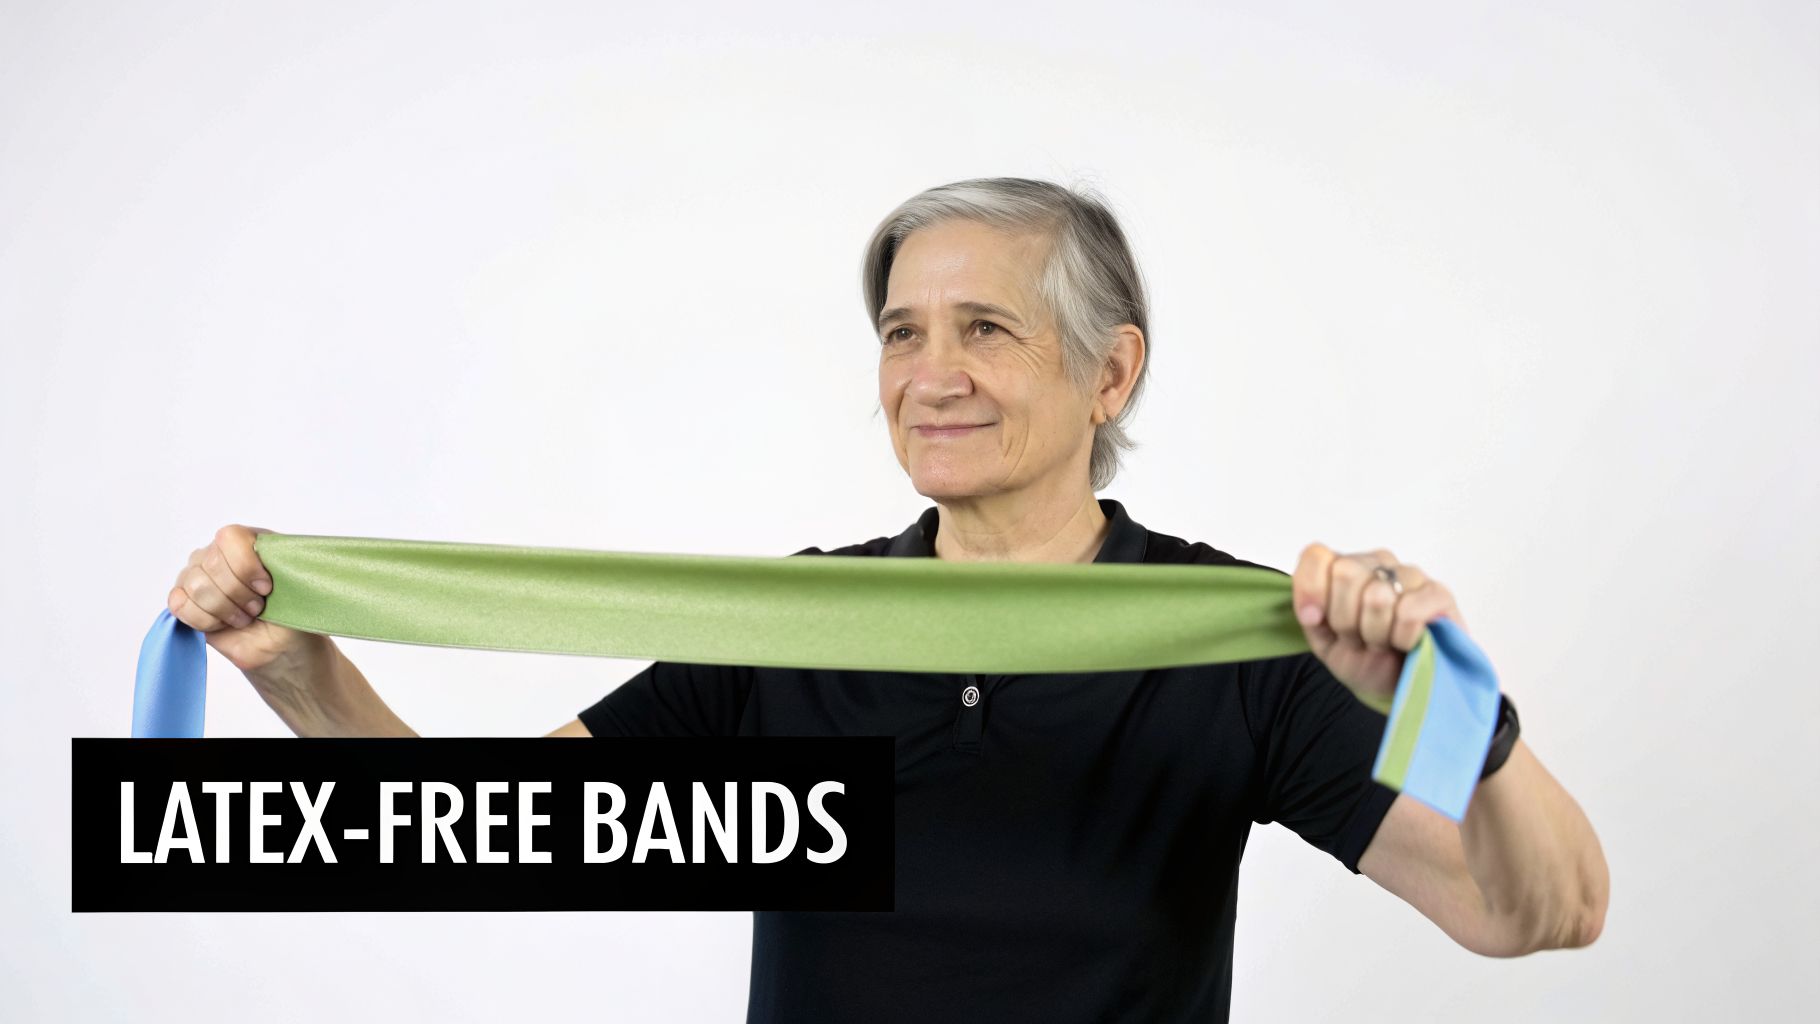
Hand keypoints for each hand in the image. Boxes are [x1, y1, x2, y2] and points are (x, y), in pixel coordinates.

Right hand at [168, 524, 315, 673]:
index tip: (266, 588)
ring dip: (224, 609)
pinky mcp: (183, 599)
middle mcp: (218, 552)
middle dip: (238, 593)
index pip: (230, 537)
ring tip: (243, 618)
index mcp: (250, 541)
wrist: (280, 643)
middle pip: (212, 563)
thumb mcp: (298, 588)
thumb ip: (284, 569)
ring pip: (195, 585)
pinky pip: (179, 604)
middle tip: (257, 608)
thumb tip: (268, 567)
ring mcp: (197, 574)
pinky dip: (204, 619)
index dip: (246, 566)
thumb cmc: (290, 613)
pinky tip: (222, 623)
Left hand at [1290, 543, 1468, 708]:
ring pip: (1377, 595)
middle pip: (1346, 574)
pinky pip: (1410, 611)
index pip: (1317, 556)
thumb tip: (1311, 611)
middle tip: (1359, 638)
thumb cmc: (1363, 659)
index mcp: (1343, 567)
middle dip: (1346, 620)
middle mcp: (1377, 563)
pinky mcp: (1439, 594)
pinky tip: (1406, 643)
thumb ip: (1309, 615)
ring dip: (1375, 633)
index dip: (1312, 591)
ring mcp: (1409, 575)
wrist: (1400, 686)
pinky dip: (1401, 637)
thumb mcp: (1323, 640)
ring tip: (1383, 642)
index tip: (1316, 621)